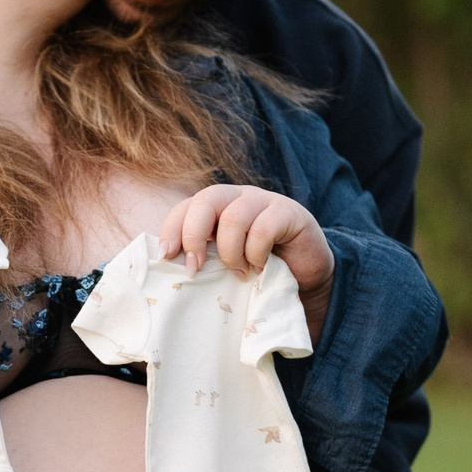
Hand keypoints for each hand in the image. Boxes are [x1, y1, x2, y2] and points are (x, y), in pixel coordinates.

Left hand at [156, 185, 333, 328]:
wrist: (305, 275)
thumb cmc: (258, 269)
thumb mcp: (224, 262)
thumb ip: (202, 256)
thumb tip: (167, 265)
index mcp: (216, 206)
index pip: (185, 206)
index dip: (172, 229)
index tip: (166, 257)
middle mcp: (237, 197)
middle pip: (205, 200)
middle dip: (194, 236)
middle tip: (196, 268)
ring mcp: (263, 200)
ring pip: (233, 217)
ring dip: (230, 252)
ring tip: (239, 272)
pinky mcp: (288, 212)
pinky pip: (263, 228)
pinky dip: (256, 253)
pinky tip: (261, 266)